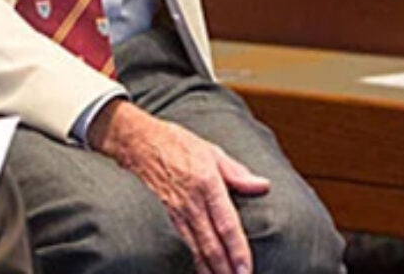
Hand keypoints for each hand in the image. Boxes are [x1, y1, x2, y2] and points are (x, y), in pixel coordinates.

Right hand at [88, 100, 270, 273]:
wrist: (140, 142)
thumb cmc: (178, 143)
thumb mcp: (213, 152)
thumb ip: (238, 174)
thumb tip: (263, 186)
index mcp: (207, 185)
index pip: (226, 225)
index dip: (237, 250)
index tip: (247, 269)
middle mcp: (191, 203)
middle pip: (211, 244)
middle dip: (225, 269)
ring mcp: (177, 212)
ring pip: (196, 249)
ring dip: (210, 269)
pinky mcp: (167, 216)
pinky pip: (184, 243)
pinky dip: (194, 260)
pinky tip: (201, 270)